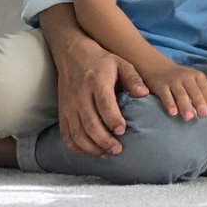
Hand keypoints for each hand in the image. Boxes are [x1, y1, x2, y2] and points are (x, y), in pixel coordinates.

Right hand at [53, 36, 148, 157]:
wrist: (72, 53)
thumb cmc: (101, 60)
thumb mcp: (120, 63)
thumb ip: (133, 78)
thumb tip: (144, 94)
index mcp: (97, 81)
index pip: (104, 104)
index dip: (113, 119)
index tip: (122, 131)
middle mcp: (80, 95)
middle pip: (90, 123)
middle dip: (104, 140)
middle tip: (117, 149)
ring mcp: (69, 105)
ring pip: (77, 132)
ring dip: (91, 147)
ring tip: (106, 154)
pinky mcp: (62, 111)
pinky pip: (66, 134)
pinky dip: (75, 146)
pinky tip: (89, 151)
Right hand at [141, 61, 206, 120]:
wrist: (158, 67)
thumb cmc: (182, 78)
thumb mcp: (196, 81)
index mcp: (197, 76)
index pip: (205, 87)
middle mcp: (186, 77)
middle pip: (194, 90)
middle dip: (199, 102)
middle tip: (204, 115)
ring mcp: (172, 81)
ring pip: (180, 94)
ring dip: (185, 105)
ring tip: (189, 117)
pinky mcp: (160, 86)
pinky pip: (165, 95)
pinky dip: (169, 103)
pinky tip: (173, 113)